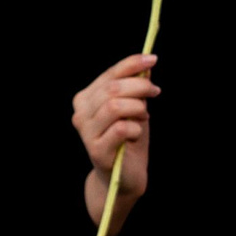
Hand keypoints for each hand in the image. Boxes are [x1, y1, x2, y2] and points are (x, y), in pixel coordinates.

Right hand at [73, 53, 156, 223]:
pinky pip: (121, 128)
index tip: (153, 59)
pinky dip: (136, 127)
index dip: (131, 64)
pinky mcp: (96, 151)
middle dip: (139, 87)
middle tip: (155, 92)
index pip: (109, 75)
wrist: (125, 176)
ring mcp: (86, 133)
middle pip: (112, 89)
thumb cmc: (129, 139)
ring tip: (144, 115)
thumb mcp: (134, 108)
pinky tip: (136, 133)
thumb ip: (135, 87)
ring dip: (137, 108)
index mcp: (86, 99)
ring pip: (115, 106)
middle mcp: (80, 114)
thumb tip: (146, 65)